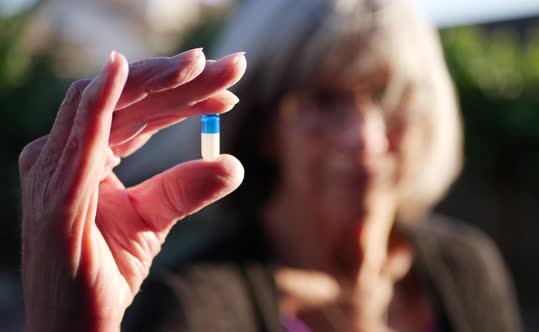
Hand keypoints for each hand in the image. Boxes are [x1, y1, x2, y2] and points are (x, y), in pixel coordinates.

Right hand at [18, 49, 245, 331]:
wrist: (76, 326)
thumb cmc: (106, 270)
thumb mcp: (152, 220)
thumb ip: (185, 188)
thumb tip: (232, 163)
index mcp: (86, 155)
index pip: (140, 111)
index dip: (185, 95)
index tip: (231, 91)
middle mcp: (65, 153)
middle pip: (128, 98)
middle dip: (182, 79)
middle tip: (232, 66)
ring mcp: (55, 171)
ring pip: (108, 104)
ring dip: (157, 80)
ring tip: (202, 65)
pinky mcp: (55, 196)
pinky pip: (78, 138)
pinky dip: (100, 102)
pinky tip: (120, 70)